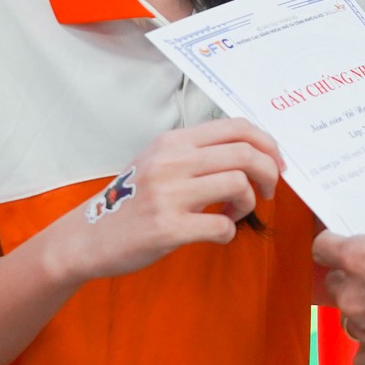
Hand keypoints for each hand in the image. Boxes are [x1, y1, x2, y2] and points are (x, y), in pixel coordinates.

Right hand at [51, 118, 282, 281]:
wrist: (87, 237)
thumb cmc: (132, 200)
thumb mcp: (159, 161)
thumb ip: (198, 152)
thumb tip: (253, 151)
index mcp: (174, 142)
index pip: (237, 127)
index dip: (268, 144)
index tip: (276, 164)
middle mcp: (171, 161)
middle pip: (245, 154)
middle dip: (269, 173)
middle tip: (268, 191)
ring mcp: (168, 194)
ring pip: (238, 184)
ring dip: (248, 203)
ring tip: (234, 212)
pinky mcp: (167, 228)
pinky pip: (222, 226)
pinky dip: (229, 232)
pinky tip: (217, 233)